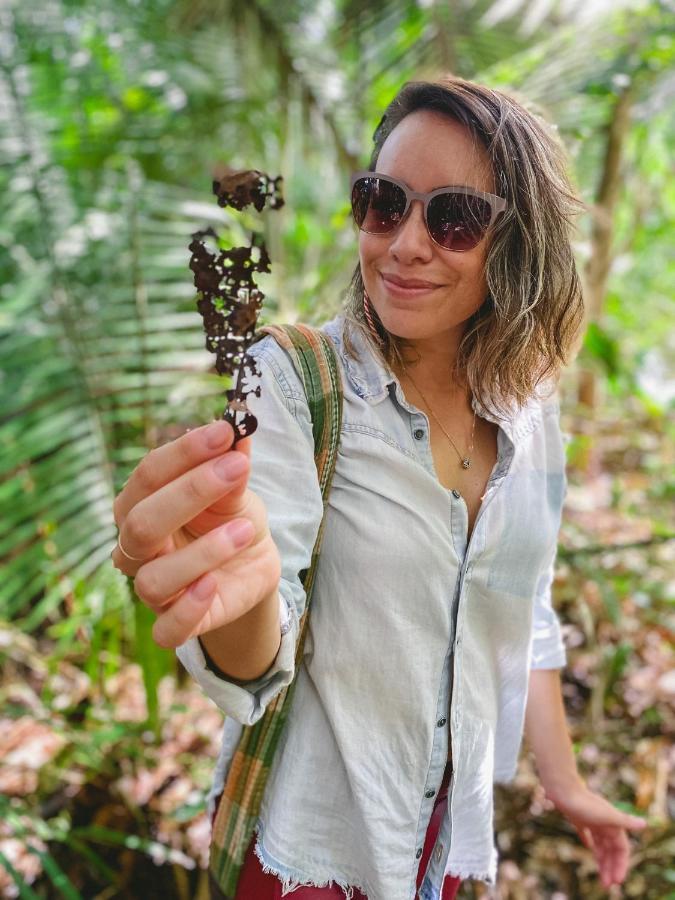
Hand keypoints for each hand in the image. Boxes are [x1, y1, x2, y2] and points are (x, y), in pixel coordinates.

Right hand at [111, 420, 280, 648]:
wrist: (251, 562)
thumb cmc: (230, 516)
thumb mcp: (236, 487)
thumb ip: (231, 461)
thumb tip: (239, 428)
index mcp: (139, 503)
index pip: (148, 474)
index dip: (185, 451)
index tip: (225, 432)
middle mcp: (136, 546)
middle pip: (142, 523)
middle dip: (190, 493)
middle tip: (237, 468)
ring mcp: (153, 588)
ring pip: (154, 579)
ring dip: (203, 553)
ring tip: (244, 531)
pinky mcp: (175, 622)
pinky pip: (167, 630)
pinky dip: (188, 610)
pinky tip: (214, 586)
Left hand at [546, 777, 647, 890]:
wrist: (562, 788)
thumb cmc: (584, 802)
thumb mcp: (606, 815)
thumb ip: (625, 820)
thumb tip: (644, 824)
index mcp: (613, 825)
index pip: (621, 850)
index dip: (621, 865)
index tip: (616, 880)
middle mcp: (604, 823)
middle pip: (611, 850)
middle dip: (610, 868)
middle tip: (606, 886)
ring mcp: (591, 820)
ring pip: (600, 845)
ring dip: (601, 860)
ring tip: (600, 876)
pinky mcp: (578, 817)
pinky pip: (586, 832)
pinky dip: (588, 841)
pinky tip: (588, 847)